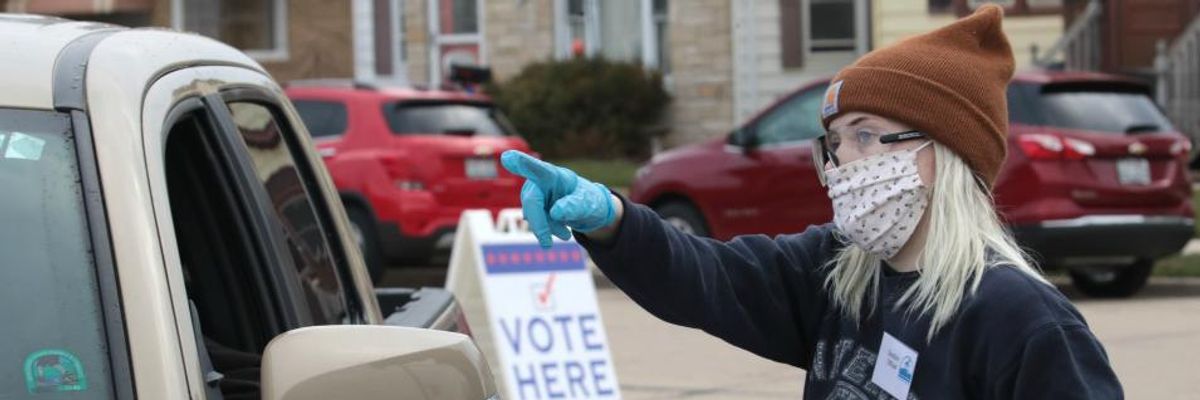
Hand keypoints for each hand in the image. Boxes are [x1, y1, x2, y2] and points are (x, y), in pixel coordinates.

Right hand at [501, 150, 616, 247]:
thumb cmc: (588, 201)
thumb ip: (573, 206)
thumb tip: (555, 213)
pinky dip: (546, 230)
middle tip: (547, 245)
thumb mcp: (587, 204)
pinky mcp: (532, 207)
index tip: (508, 157)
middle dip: (540, 224)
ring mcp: (534, 194)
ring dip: (548, 228)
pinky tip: (561, 231)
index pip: (537, 169)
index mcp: (554, 175)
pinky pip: (535, 222)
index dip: (522, 163)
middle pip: (532, 201)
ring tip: (566, 234)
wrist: (586, 210)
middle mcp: (539, 182)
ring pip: (533, 216)